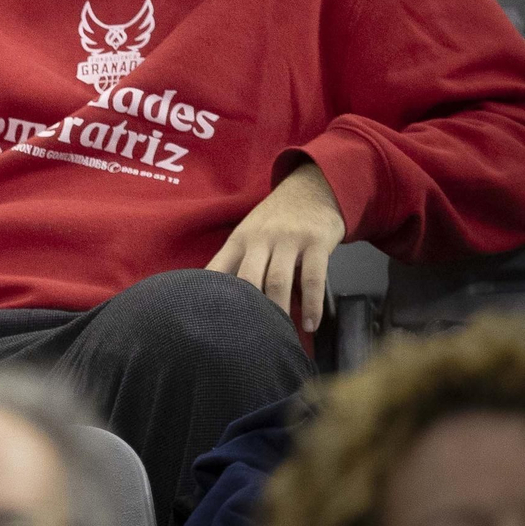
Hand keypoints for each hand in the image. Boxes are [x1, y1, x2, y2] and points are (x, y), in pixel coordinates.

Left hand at [206, 162, 345, 332]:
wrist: (312, 187)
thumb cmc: (276, 219)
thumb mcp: (250, 233)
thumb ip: (237, 261)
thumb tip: (218, 297)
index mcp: (239, 239)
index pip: (218, 269)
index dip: (211, 295)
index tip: (209, 322)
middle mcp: (260, 238)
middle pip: (247, 278)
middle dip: (247, 309)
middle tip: (250, 338)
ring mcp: (288, 239)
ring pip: (277, 280)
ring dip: (279, 311)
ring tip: (280, 335)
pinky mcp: (315, 241)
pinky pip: (312, 277)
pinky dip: (312, 304)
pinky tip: (311, 324)